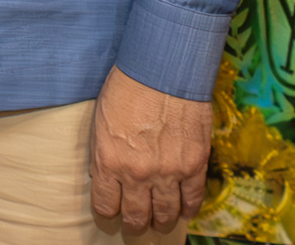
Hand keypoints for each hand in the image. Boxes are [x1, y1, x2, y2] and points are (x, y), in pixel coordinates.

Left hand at [88, 66, 211, 233]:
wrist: (162, 70)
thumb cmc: (126, 88)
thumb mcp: (100, 122)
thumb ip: (104, 154)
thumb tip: (106, 176)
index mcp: (108, 162)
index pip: (106, 205)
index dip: (108, 212)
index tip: (111, 212)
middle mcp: (138, 174)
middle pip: (137, 216)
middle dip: (135, 223)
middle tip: (135, 224)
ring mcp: (168, 173)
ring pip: (166, 213)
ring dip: (161, 220)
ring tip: (159, 220)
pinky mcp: (194, 165)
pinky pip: (193, 199)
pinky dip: (188, 209)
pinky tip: (184, 211)